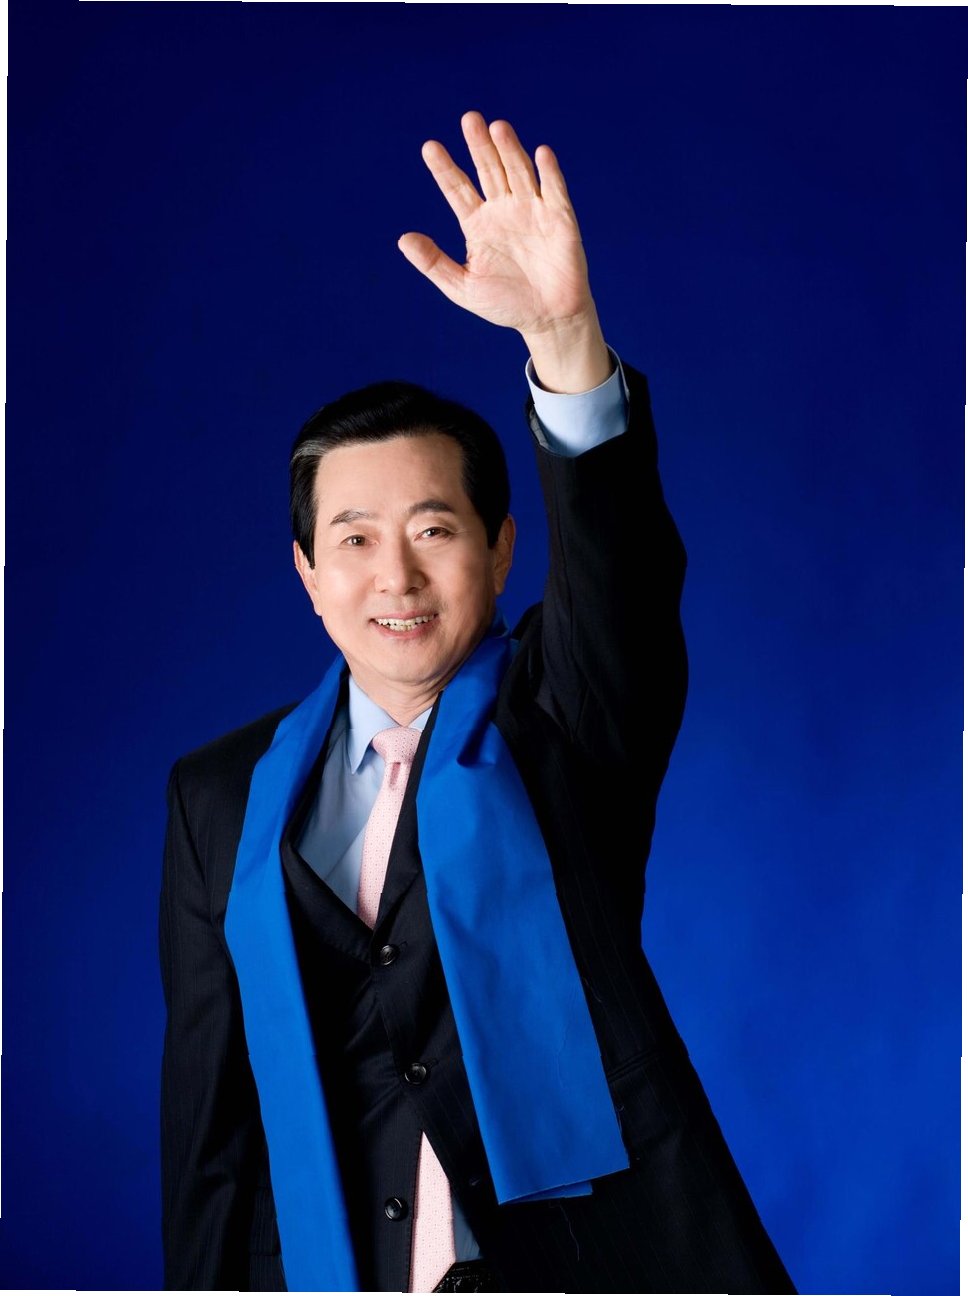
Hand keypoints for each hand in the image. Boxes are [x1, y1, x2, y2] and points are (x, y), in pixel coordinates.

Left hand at [399, 112, 610, 392]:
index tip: (429, 148)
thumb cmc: (506, 305)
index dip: (444, 169)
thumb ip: (434, 263)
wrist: (548, 320)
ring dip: (509, 150)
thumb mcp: (462, 288)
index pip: (457, 189)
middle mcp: (503, 210)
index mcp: (478, 224)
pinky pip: (554, 191)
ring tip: (497, 128)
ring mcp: (532, 211)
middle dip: (479, 147)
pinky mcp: (560, 219)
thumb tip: (403, 239)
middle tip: (469, 120)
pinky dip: (549, 173)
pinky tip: (541, 153)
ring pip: (518, 173)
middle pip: (489, 171)